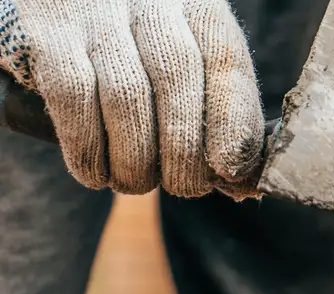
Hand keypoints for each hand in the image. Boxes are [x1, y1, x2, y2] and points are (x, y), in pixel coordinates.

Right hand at [0, 0, 262, 196]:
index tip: (228, 170)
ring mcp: (96, 13)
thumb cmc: (142, 48)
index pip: (225, 60)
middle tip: (183, 186)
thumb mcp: (190, 56)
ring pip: (127, 94)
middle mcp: (150, 1)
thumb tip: (236, 177)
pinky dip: (87, 147)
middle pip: (177, 78)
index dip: (232, 122)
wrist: (66, 1)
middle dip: (183, 151)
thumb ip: (219, 106)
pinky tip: (95, 173)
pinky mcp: (48, 32)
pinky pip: (73, 96)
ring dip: (135, 158)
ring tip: (136, 182)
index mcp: (196, 6)